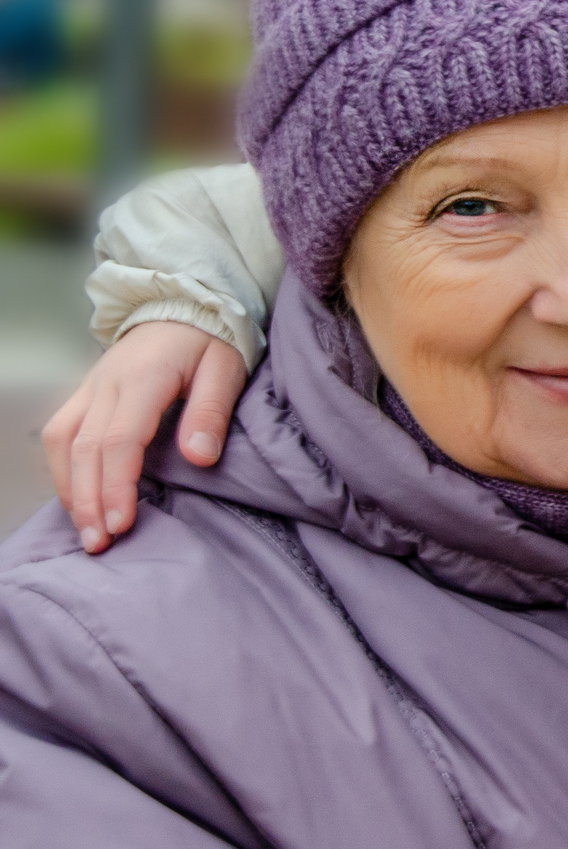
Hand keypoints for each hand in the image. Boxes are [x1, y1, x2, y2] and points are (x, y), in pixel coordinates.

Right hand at [40, 321, 245, 553]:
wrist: (183, 305)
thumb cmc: (209, 340)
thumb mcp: (225, 368)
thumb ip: (210, 412)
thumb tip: (199, 457)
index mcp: (143, 379)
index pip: (119, 440)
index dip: (117, 486)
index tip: (122, 523)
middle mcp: (106, 384)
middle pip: (84, 449)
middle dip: (88, 501)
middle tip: (99, 543)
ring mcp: (91, 388)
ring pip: (62, 442)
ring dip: (70, 489)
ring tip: (86, 530)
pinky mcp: (85, 394)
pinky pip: (60, 433)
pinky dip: (64, 469)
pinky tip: (79, 498)